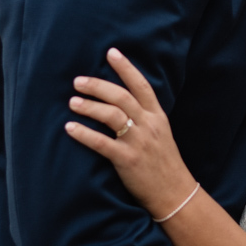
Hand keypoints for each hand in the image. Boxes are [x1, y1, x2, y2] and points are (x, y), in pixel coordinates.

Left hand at [65, 48, 197, 217]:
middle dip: (97, 85)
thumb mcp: (161, 134)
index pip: (141, 85)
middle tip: (78, 81)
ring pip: (111, 115)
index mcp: (157, 116)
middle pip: (121, 96)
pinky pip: (102, 143)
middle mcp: (149, 125)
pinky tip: (70, 128)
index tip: (111, 52)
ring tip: (72, 102)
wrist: (175, 193)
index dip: (126, 67)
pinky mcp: (127, 160)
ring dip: (89, 106)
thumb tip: (120, 102)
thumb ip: (144, 117)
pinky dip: (84, 134)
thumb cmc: (164, 163)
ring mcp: (139, 142)